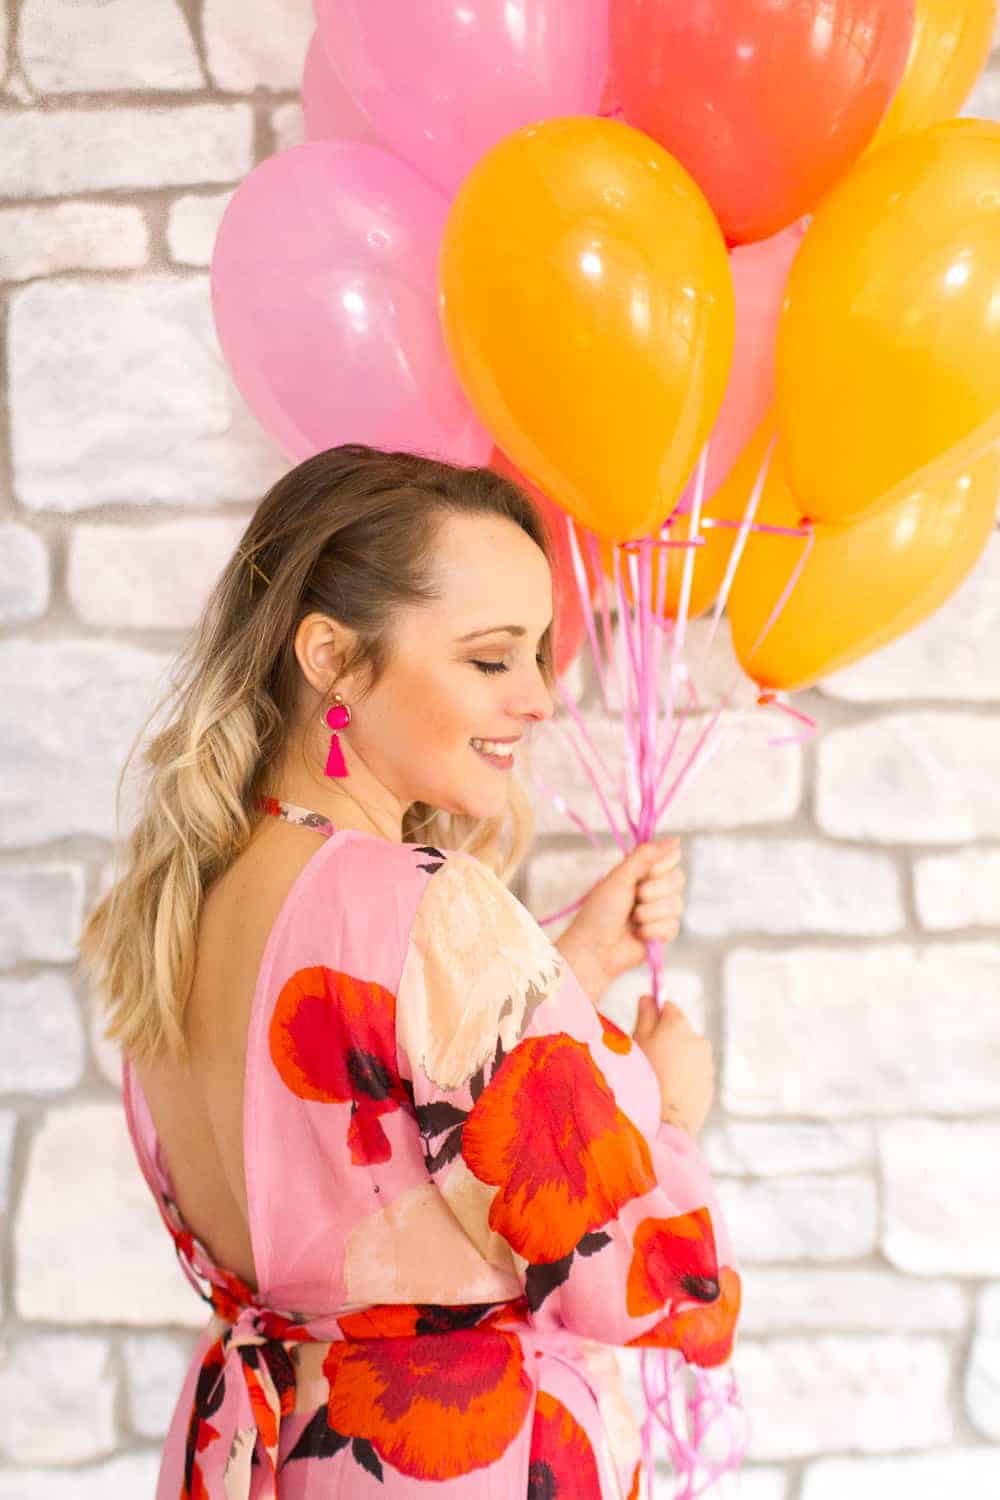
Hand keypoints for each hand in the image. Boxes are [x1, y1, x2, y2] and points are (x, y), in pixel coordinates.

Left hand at [555, 839, 685, 1000]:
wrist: (594, 950)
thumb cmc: (599, 912)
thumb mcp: (620, 878)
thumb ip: (646, 856)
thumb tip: (676, 840)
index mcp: (641, 873)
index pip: (670, 858)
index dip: (661, 866)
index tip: (645, 873)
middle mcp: (653, 890)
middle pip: (678, 879)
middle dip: (655, 890)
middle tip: (635, 898)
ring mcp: (659, 912)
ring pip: (677, 904)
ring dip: (651, 912)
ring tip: (633, 920)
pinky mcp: (663, 934)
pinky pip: (673, 926)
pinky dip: (653, 930)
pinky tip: (638, 935)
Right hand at [633, 994, 714, 1134]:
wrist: (664, 1121)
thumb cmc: (644, 1079)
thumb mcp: (636, 1042)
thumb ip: (645, 1015)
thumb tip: (648, 998)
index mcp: (679, 1025)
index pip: (668, 1007)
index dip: (654, 1015)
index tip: (644, 1027)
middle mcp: (698, 1039)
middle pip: (680, 1030)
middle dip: (666, 1038)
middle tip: (648, 1057)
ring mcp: (707, 1063)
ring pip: (689, 1052)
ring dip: (677, 1058)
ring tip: (659, 1078)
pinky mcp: (710, 1084)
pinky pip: (695, 1072)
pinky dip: (685, 1076)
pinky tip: (669, 1090)